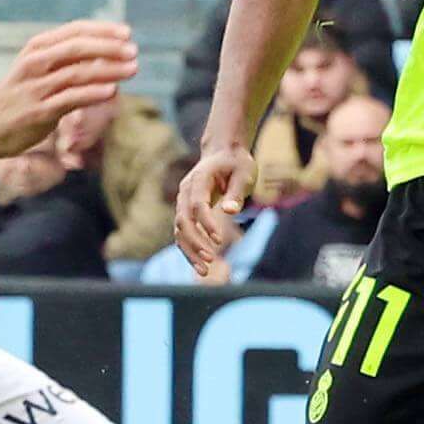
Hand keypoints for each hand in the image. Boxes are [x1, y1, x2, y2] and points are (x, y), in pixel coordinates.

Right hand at [0, 19, 137, 158]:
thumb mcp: (38, 68)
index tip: (127, 33)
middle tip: (134, 50)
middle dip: (109, 47)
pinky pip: (71, 99)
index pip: (74, 30)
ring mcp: (36, 87)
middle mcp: (36, 63)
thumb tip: (108, 51)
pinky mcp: (39, 111)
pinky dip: (93, 93)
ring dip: (109, 69)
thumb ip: (67, 59)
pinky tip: (112, 90)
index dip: (103, 30)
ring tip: (133, 68)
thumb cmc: (20, 95)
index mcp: (37, 47)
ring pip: (78, 73)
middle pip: (77, 47)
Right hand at [171, 143, 256, 279]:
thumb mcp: (244, 174)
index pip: (198, 205)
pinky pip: (183, 233)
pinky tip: (201, 265)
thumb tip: (229, 211)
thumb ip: (236, 193)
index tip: (219, 240)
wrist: (224, 153)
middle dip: (195, 242)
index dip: (207, 223)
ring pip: (179, 230)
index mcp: (199, 179)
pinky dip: (189, 249)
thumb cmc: (237, 163)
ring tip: (204, 270)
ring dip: (190, 250)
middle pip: (183, 220)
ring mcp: (183, 201)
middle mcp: (185, 191)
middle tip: (210, 260)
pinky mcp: (186, 211)